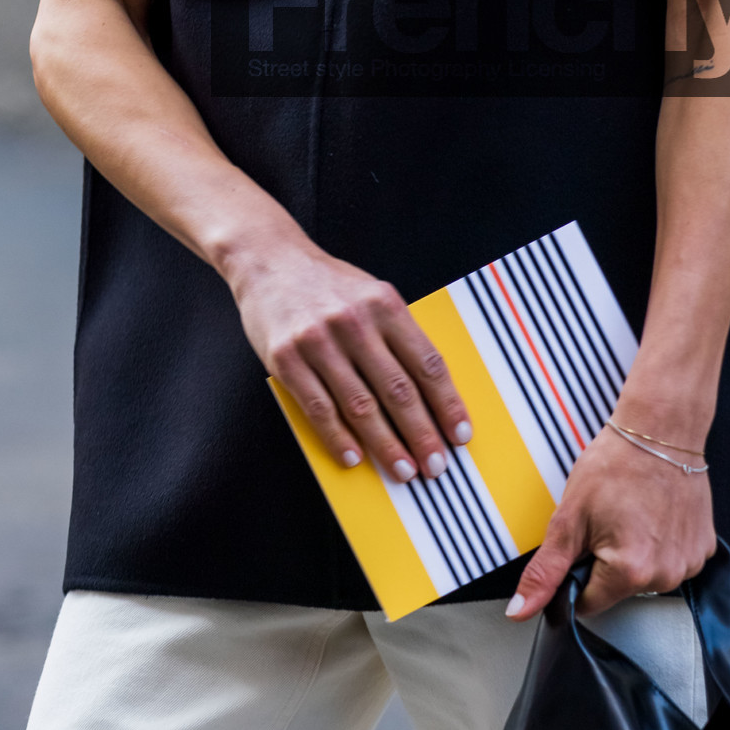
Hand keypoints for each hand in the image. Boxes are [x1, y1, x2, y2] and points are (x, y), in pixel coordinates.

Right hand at [230, 236, 472, 482]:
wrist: (269, 259)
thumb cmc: (327, 284)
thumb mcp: (372, 294)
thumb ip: (398, 336)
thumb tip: (429, 393)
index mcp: (385, 304)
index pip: (427, 363)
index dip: (448, 405)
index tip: (460, 435)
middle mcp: (354, 322)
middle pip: (398, 391)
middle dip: (421, 435)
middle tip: (435, 466)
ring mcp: (318, 341)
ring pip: (360, 406)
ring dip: (385, 445)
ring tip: (402, 470)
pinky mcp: (286, 358)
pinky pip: (319, 408)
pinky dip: (339, 438)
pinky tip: (354, 457)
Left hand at [506, 416, 715, 618]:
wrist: (659, 430)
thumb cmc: (615, 465)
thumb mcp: (568, 519)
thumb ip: (545, 572)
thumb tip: (521, 610)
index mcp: (629, 572)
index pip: (588, 604)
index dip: (577, 575)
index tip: (584, 544)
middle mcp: (665, 575)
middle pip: (618, 591)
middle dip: (606, 564)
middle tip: (608, 522)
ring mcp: (689, 563)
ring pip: (645, 578)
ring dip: (635, 556)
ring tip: (632, 515)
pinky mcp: (704, 549)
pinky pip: (671, 562)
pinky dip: (660, 545)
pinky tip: (654, 516)